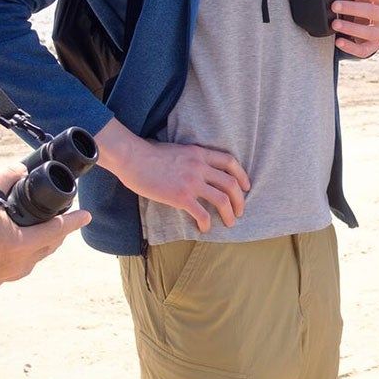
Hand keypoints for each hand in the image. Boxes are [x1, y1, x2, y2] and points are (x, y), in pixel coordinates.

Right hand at [0, 163, 89, 283]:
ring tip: (47, 228)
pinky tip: (20, 243)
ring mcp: (9, 274)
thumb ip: (3, 180)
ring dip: (45, 241)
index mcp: (19, 243)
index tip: (87, 215)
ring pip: (37, 256)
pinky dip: (28, 250)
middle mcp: (19, 262)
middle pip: (50, 244)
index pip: (57, 229)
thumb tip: (19, 169)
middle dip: (61, 231)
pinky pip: (22, 263)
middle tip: (68, 216)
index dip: (74, 220)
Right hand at [95, 121, 249, 232]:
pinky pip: (202, 213)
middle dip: (240, 200)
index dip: (242, 176)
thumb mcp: (178, 150)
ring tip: (230, 223)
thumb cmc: (148, 154)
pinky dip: (207, 224)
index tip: (246, 187)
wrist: (132, 157)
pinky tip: (204, 229)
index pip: (230, 162)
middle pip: (231, 184)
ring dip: (229, 214)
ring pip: (222, 200)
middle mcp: (200, 167)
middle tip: (240, 211)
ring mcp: (191, 182)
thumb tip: (197, 170)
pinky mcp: (181, 197)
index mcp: (199, 153)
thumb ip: (191, 159)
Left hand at [331, 0, 378, 57]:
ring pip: (369, 32)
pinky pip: (364, 50)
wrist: (374, 22)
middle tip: (334, 6)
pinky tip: (339, 41)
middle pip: (372, 11)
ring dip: (350, 27)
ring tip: (334, 23)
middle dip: (351, 8)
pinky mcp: (375, 46)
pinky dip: (351, 47)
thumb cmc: (367, 2)